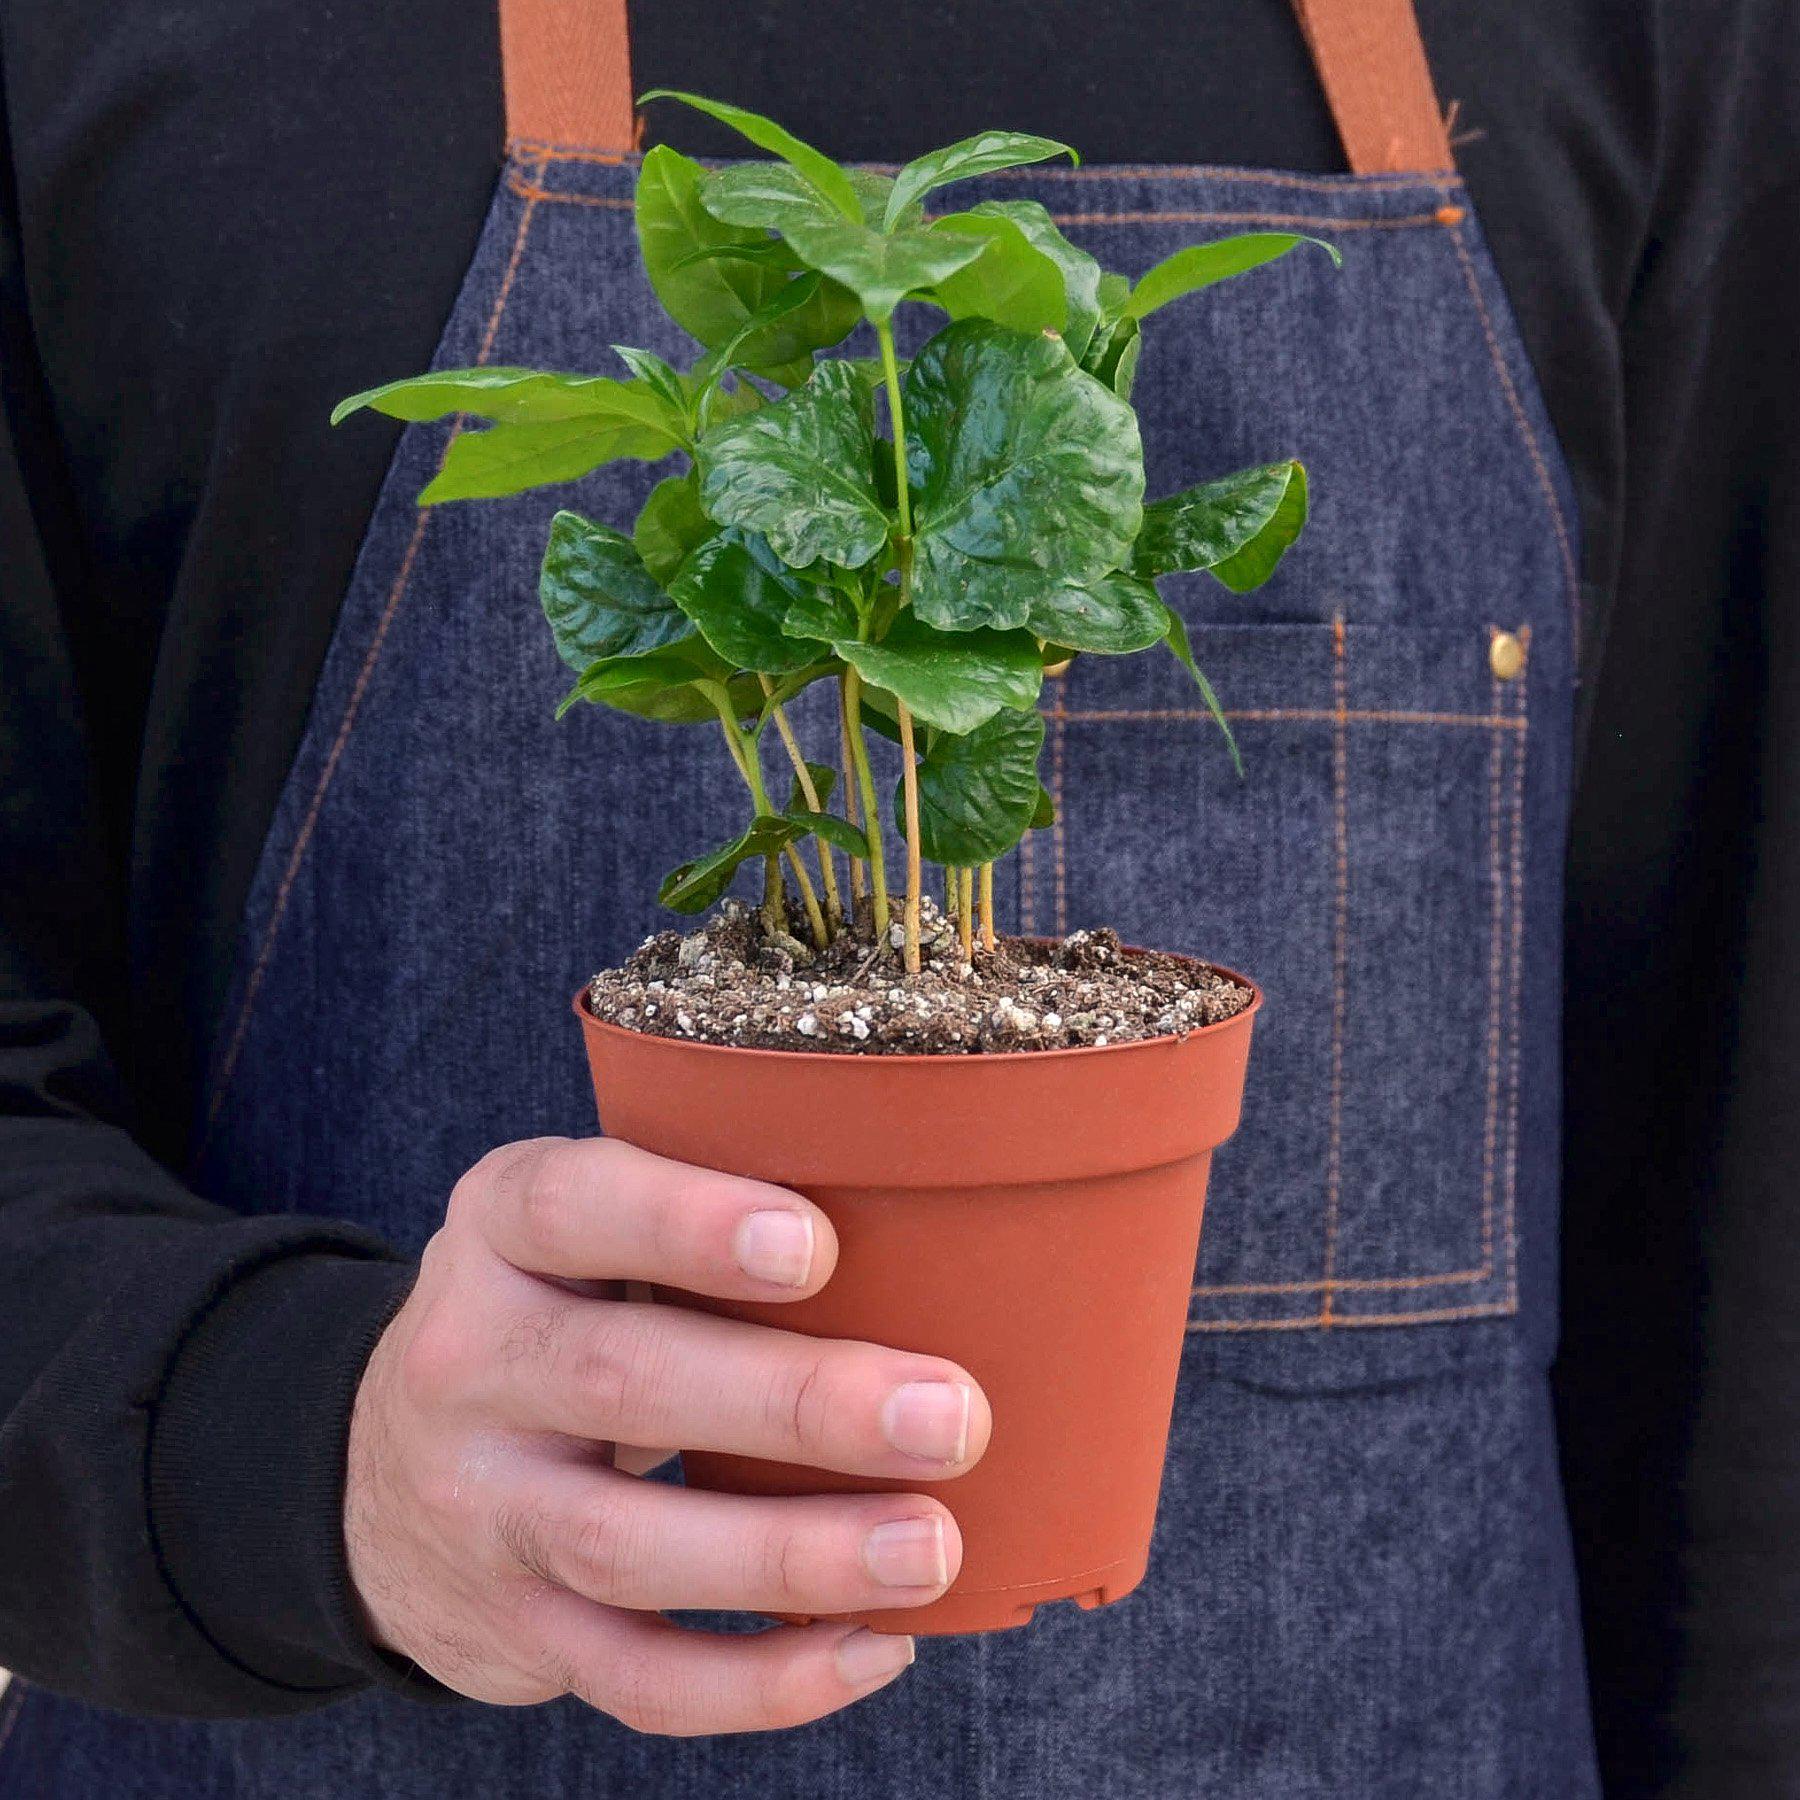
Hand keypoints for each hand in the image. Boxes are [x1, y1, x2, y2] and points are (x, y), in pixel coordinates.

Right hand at [344, 1136, 991, 1734]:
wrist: (386, 1469)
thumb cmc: (561, 1307)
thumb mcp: (585, 1229)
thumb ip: (699, 1213)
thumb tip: (932, 1231)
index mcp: (499, 1230)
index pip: (570, 1206)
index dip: (687, 1224)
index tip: (817, 1245)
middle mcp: (469, 1364)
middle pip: (620, 1381)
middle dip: (793, 1403)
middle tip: (948, 1415)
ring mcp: (482, 1510)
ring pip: (627, 1546)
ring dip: (793, 1555)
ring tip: (930, 1548)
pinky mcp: (516, 1630)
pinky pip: (635, 1679)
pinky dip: (762, 1682)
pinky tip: (874, 1646)